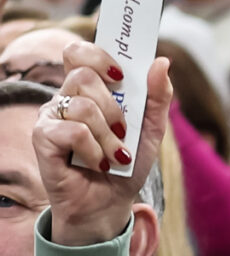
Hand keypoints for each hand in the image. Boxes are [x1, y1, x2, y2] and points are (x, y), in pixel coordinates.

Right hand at [33, 44, 170, 249]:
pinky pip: (72, 132)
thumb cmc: (127, 163)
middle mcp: (66, 99)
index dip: (98, 55)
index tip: (121, 73)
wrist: (111, 202)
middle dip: (113, 105)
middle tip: (124, 130)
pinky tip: (99, 163)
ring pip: (81, 106)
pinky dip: (94, 150)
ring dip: (108, 135)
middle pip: (82, 75)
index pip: (79, 53)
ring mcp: (51, 118)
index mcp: (90, 90)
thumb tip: (161, 61)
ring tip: (116, 155)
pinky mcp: (42, 140)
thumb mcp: (153, 129)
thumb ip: (158, 96)